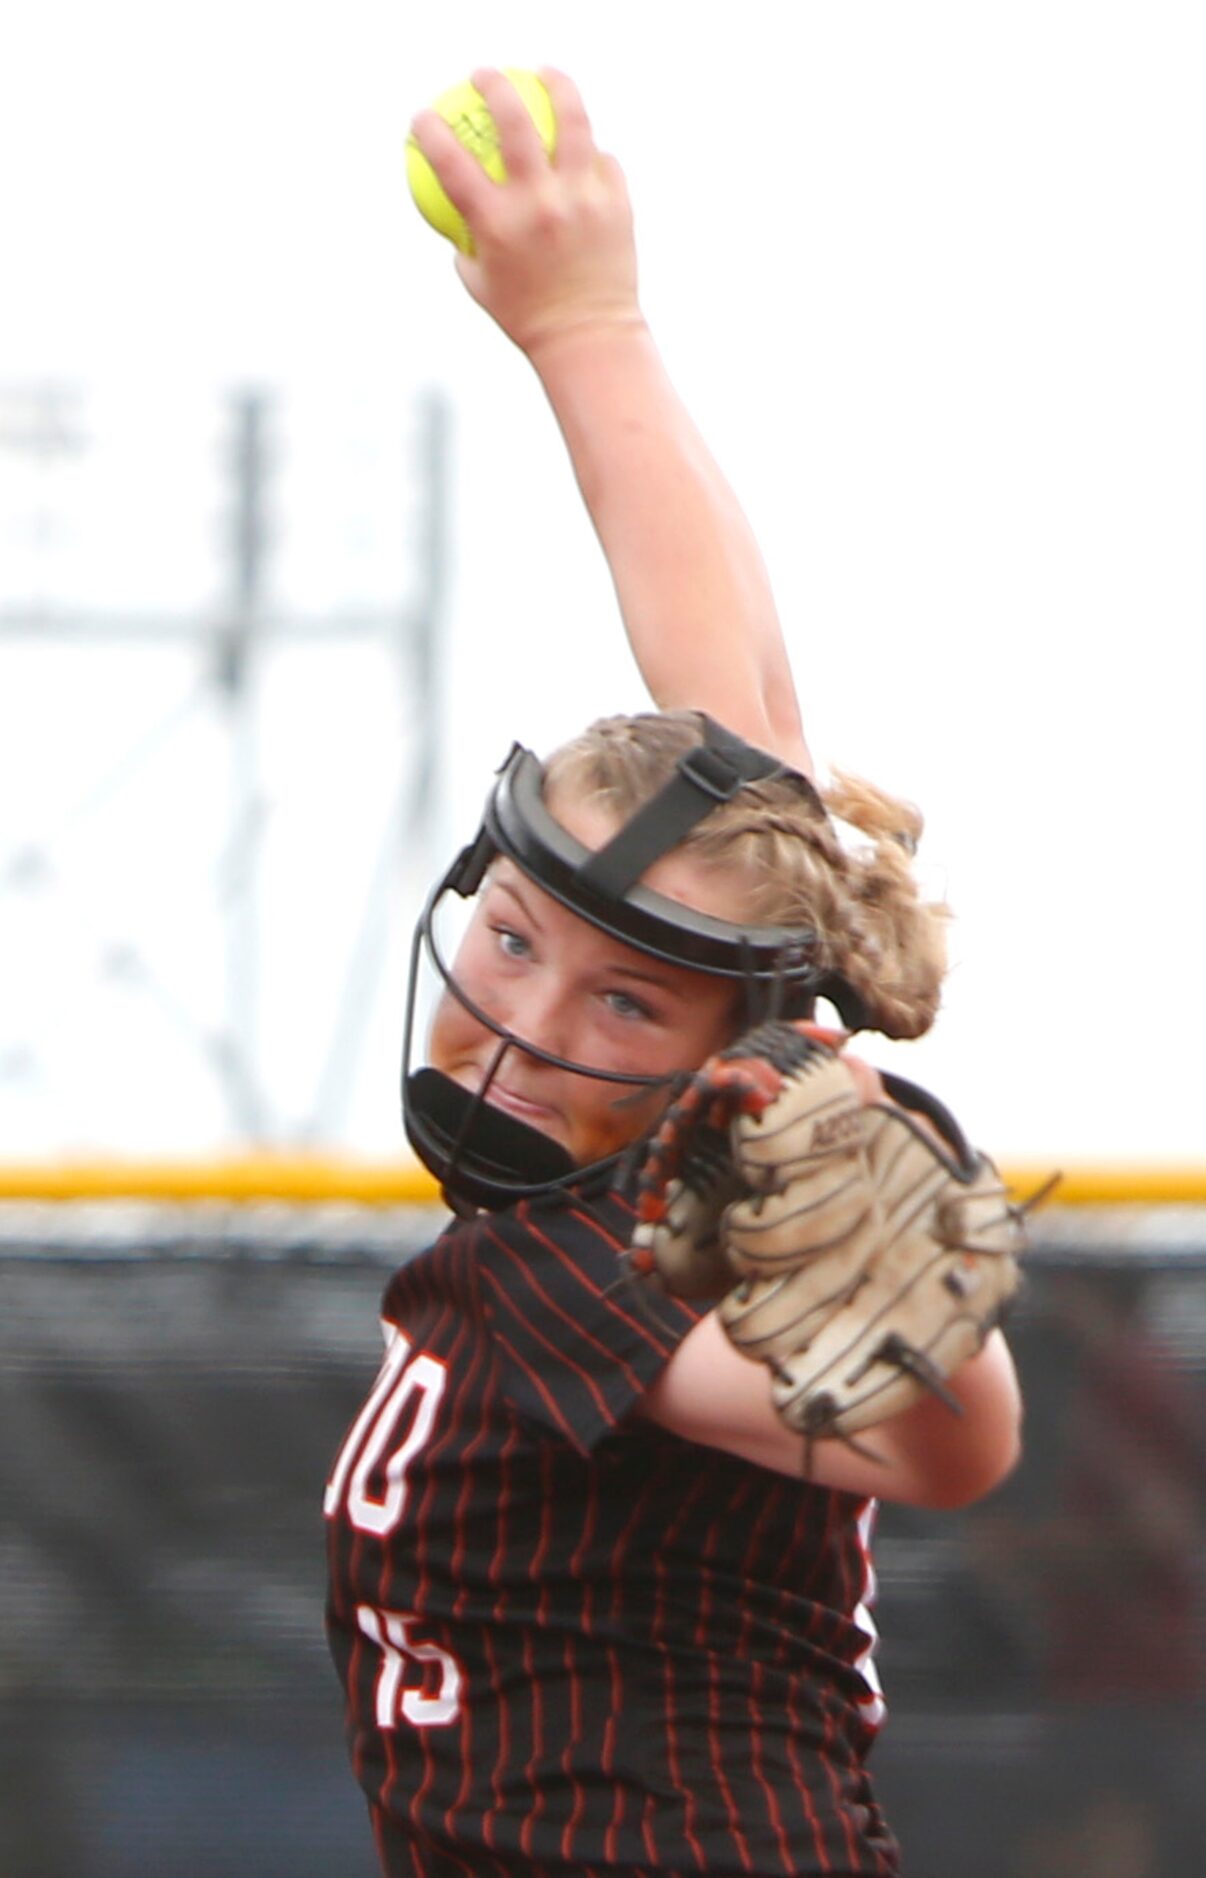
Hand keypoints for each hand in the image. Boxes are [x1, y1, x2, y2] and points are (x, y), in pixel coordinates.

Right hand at [408, 68, 643, 356]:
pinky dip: (593, 156)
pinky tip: (587, 150)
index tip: (423, 117)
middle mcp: (538, 203)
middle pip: (514, 121)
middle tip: (484, 75)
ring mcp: (580, 199)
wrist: (588, 338)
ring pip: (572, 121)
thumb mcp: (480, 286)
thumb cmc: (527, 317)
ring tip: (548, 75)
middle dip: (494, 85)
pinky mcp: (615, 204)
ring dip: (558, 87)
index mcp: (496, 224)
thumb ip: (464, 243)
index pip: (451, 163)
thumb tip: (450, 213)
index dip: (430, 132)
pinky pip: (604, 161)